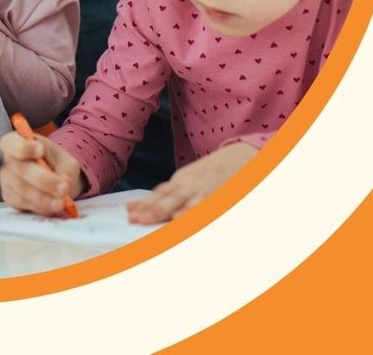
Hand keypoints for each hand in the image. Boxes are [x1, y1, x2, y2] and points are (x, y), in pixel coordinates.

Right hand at [0, 130, 85, 215]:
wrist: (56, 180)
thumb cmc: (57, 165)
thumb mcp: (66, 162)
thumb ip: (66, 171)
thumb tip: (64, 184)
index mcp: (18, 142)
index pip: (11, 143)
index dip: (23, 147)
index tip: (40, 150)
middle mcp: (8, 161)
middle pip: (20, 169)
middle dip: (43, 180)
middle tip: (64, 187)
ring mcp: (7, 180)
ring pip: (23, 190)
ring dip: (44, 198)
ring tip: (62, 202)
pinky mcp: (10, 197)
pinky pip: (24, 203)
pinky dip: (41, 207)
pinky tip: (54, 206)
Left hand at [126, 141, 257, 223]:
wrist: (243, 153)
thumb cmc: (211, 172)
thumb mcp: (187, 180)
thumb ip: (166, 193)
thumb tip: (135, 206)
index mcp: (181, 181)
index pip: (159, 195)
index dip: (144, 205)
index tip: (129, 215)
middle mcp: (190, 184)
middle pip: (167, 198)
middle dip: (151, 209)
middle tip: (135, 219)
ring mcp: (205, 188)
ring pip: (183, 201)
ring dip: (167, 210)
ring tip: (151, 219)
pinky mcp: (221, 192)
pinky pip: (207, 203)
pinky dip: (195, 209)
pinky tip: (183, 216)